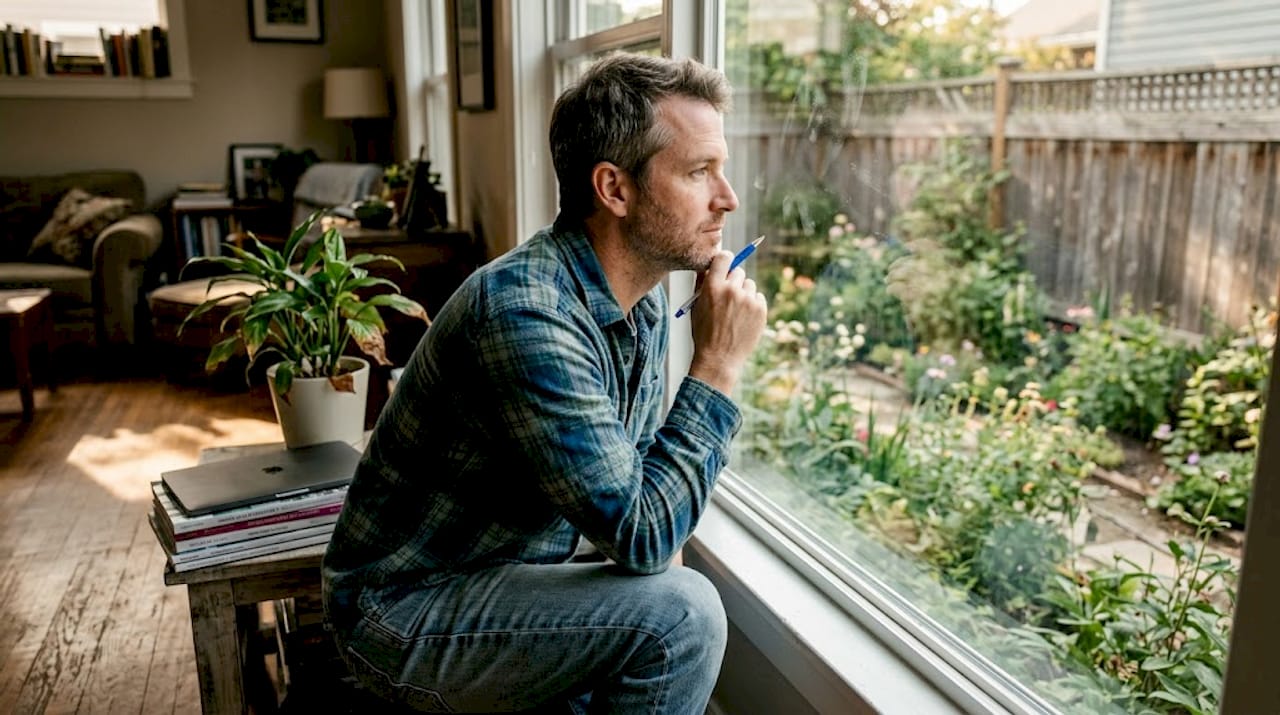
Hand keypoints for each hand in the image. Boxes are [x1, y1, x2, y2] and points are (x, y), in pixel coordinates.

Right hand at [687, 250, 766, 394]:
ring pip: (749, 285)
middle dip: (733, 281)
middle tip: (728, 295)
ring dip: (744, 293)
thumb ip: (701, 283)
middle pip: (738, 271)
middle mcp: (732, 290)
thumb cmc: (704, 332)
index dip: (725, 260)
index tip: (725, 265)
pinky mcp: (761, 310)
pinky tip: (743, 318)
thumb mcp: (696, 306)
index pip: (724, 257)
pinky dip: (753, 304)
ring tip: (735, 311)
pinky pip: (758, 297)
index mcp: (713, 287)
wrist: (719, 358)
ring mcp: (748, 300)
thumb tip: (707, 266)